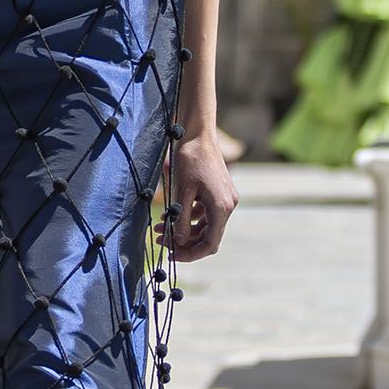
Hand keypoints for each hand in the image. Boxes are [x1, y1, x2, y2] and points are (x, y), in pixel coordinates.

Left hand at [163, 130, 237, 260]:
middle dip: (185, 242)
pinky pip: (205, 214)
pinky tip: (171, 213)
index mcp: (222, 208)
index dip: (190, 254)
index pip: (210, 244)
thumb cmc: (190, 160)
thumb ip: (181, 220)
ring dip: (185, 230)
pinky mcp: (218, 193)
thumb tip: (178, 241)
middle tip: (162, 240)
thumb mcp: (181, 192)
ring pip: (205, 226)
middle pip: (208, 237)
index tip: (171, 254)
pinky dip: (189, 218)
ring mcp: (224, 199)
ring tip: (161, 227)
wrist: (197, 134)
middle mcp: (227, 206)